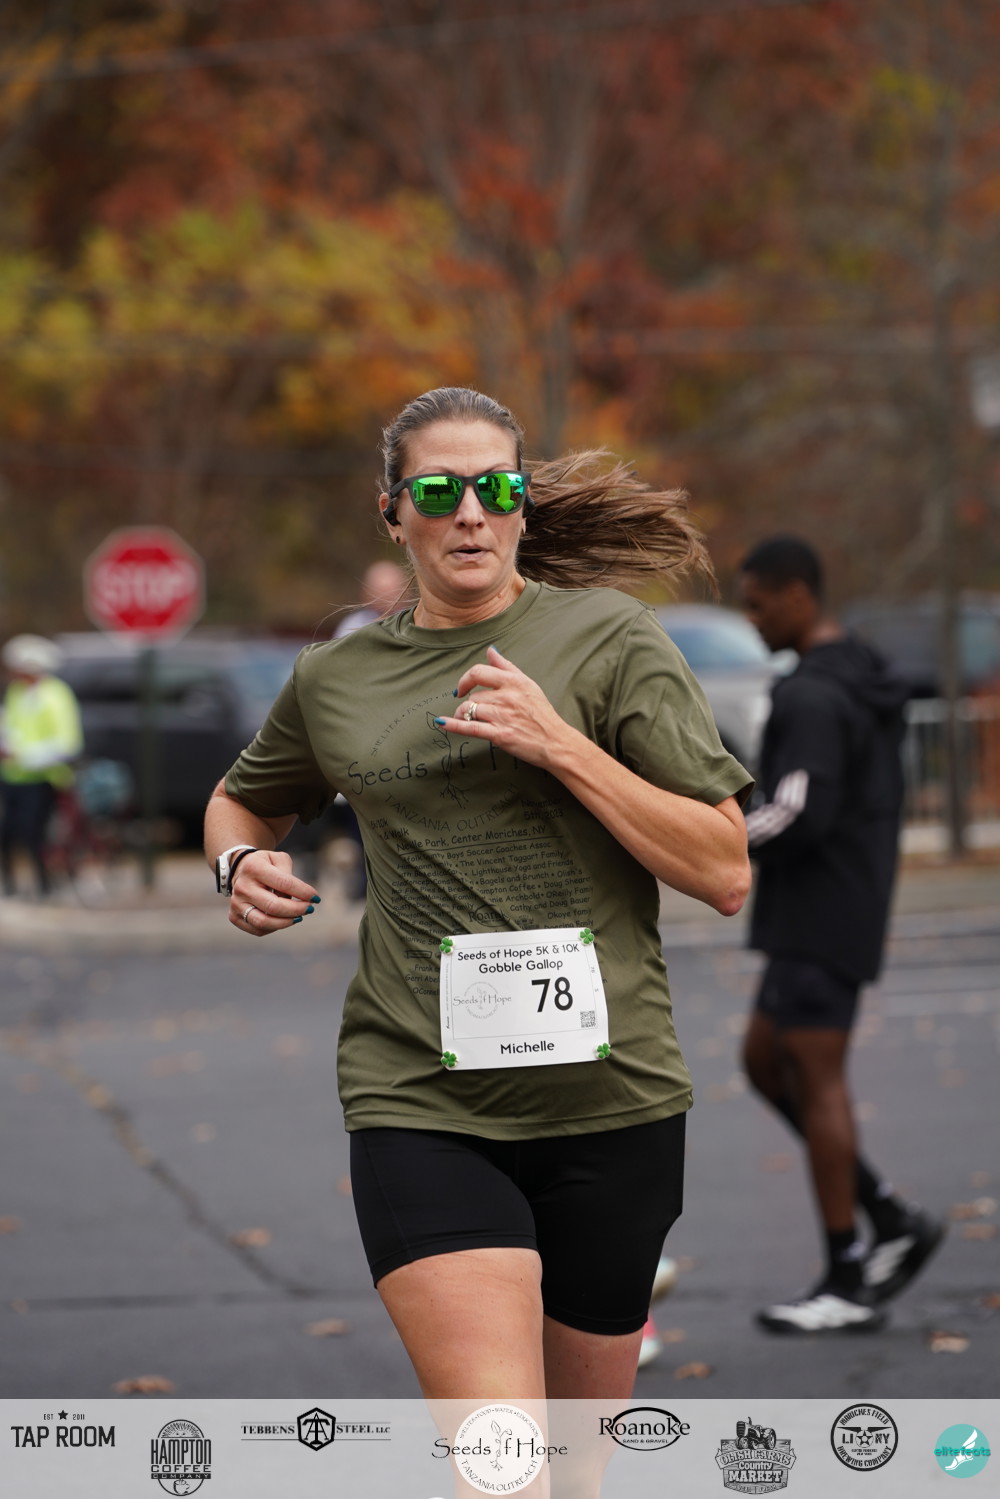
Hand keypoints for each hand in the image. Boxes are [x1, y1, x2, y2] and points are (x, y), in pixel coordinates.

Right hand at [228, 849, 317, 936]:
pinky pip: (258, 930)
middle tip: (309, 909)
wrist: (241, 869)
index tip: (316, 898)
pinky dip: (275, 927)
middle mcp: (242, 887)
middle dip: (297, 910)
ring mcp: (236, 903)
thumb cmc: (266, 865)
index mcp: (254, 867)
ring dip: (287, 922)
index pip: (284, 884)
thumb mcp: (278, 859)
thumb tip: (298, 899)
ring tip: (299, 917)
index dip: (303, 892)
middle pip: (274, 906)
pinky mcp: (234, 917)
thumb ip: (289, 876)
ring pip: (264, 922)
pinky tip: (283, 920)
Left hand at [435, 646, 574, 769]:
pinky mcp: (499, 734)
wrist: (555, 742)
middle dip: (468, 703)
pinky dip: (454, 725)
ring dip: (461, 715)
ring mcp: (503, 715)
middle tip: (469, 710)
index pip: (480, 672)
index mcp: (514, 681)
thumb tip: (491, 650)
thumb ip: (507, 667)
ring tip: (464, 719)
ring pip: (469, 709)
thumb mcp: (528, 684)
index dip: (465, 679)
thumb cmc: (542, 714)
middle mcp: (507, 696)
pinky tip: (442, 723)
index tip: (462, 688)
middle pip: (473, 695)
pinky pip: (470, 727)